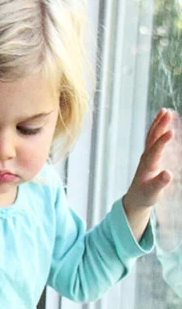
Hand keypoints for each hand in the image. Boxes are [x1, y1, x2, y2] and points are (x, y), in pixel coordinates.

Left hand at [123, 108, 174, 240]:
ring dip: (158, 123)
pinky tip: (163, 120)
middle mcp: (146, 157)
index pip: (155, 150)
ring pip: (152, 136)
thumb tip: (168, 174)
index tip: (171, 132)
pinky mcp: (150, 155)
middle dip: (160, 125)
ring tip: (165, 110)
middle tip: (167, 112)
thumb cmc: (145, 196)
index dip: (163, 141)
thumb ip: (160, 183)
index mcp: (148, 165)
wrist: (136, 198)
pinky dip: (158, 128)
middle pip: (152, 138)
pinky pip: (153, 138)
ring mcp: (147, 155)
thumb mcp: (153, 193)